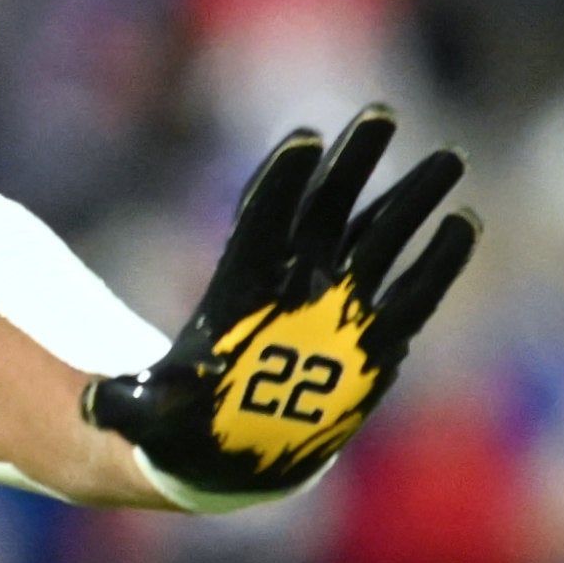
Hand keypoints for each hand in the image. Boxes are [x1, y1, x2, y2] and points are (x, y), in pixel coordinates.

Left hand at [85, 106, 479, 510]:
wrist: (230, 447)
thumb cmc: (186, 422)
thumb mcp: (151, 417)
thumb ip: (133, 407)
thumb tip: (97, 406)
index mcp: (239, 286)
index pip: (263, 219)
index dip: (284, 180)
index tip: (306, 140)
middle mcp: (293, 282)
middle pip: (327, 208)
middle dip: (353, 164)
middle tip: (381, 115)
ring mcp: (336, 304)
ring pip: (378, 236)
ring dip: (411, 197)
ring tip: (448, 157)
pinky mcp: (373, 337)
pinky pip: (413, 291)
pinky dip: (438, 261)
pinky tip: (465, 223)